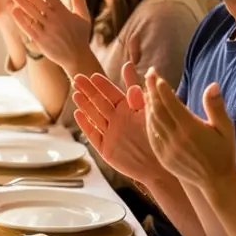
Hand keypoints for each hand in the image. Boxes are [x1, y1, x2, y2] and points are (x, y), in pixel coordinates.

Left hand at [8, 0, 92, 70]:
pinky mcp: (40, 41)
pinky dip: (21, 19)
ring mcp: (46, 30)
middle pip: (37, 2)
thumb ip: (79, 1)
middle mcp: (54, 20)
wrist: (77, 58)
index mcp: (64, 13)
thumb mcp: (83, 18)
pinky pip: (28, 28)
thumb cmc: (80, 37)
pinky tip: (13, 10)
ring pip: (31, 13)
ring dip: (20, 1)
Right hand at [71, 60, 161, 182]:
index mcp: (129, 110)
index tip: (93, 75)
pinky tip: (77, 114)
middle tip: (77, 78)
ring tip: (75, 93)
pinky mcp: (106, 149)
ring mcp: (110, 134)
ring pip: (94, 116)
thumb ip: (138, 93)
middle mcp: (117, 120)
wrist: (160, 167)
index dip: (103, 85)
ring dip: (84, 104)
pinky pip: (93, 134)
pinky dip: (85, 124)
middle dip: (88, 90)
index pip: (112, 94)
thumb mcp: (149, 112)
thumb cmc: (158, 139)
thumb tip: (130, 69)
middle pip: (99, 102)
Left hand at [144, 69, 235, 192]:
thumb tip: (212, 85)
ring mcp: (167, 149)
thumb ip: (216, 106)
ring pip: (153, 122)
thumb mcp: (226, 128)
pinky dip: (149, 121)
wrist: (217, 181)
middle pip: (158, 109)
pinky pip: (152, 135)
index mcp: (191, 129)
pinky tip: (149, 111)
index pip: (171, 104)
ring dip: (148, 104)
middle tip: (149, 76)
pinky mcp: (163, 157)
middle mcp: (176, 139)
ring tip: (148, 90)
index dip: (162, 89)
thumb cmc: (224, 151)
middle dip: (152, 91)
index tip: (157, 76)